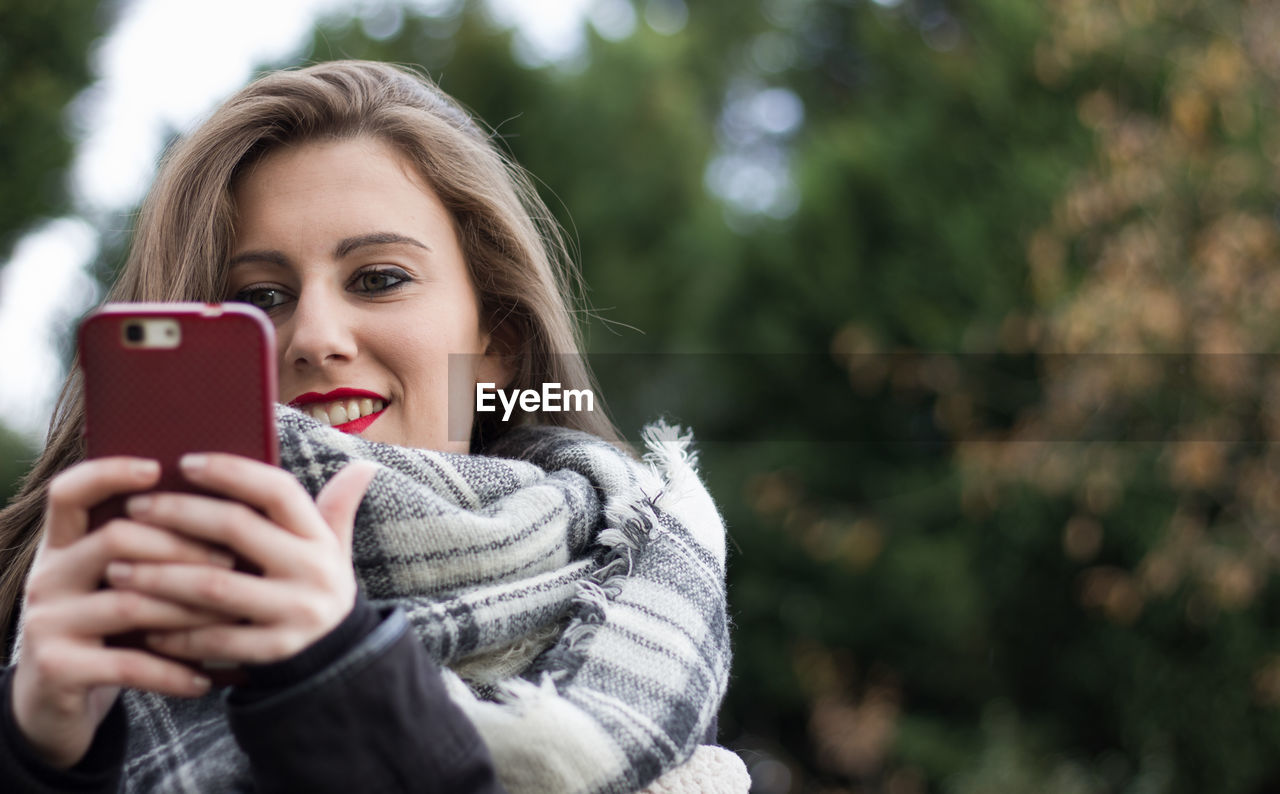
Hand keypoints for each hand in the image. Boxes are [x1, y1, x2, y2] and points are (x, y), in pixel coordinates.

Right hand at [12, 457, 237, 767]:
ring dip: (189, 608)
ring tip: (234, 614)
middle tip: (233, 561)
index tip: (158, 467)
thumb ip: (149, 550)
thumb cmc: (108, 633)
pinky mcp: (56, 668)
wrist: (52, 705)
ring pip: (129, 602)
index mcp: (63, 546)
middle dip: (182, 547)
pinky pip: (127, 664)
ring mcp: (47, 623)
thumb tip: (225, 506)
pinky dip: (173, 670)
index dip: (108, 472)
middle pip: (115, 539)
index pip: (70, 491)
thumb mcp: (118, 584)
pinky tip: (205, 677)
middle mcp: (47, 576)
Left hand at [105, 454, 377, 665]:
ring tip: (118, 566)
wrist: (337, 654)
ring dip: (160, 576)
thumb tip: (365, 466)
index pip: (276, 491)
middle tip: (134, 509)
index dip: (231, 472)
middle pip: (237, 530)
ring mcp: (295, 611)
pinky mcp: (276, 650)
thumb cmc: (317, 583)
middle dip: (179, 516)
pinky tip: (142, 626)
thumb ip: (338, 507)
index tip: (184, 462)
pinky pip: (215, 638)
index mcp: (318, 536)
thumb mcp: (334, 546)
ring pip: (215, 587)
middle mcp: (312, 570)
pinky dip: (175, 633)